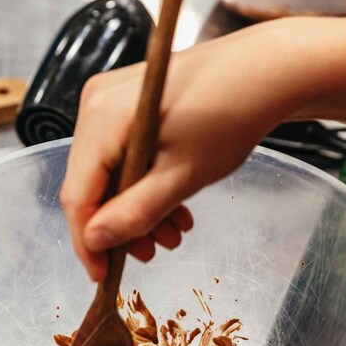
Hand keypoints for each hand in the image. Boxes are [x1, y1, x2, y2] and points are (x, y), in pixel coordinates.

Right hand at [61, 20, 304, 280]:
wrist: (268, 70)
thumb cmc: (229, 117)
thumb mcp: (183, 176)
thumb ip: (135, 212)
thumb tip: (93, 241)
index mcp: (101, 118)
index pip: (77, 194)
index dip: (87, 241)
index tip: (104, 276)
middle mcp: (95, 103)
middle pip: (92, 182)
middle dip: (122, 224)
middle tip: (154, 253)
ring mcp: (111, 99)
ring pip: (110, 171)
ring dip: (138, 208)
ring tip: (174, 233)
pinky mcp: (130, 101)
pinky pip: (124, 152)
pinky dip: (146, 182)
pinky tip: (175, 205)